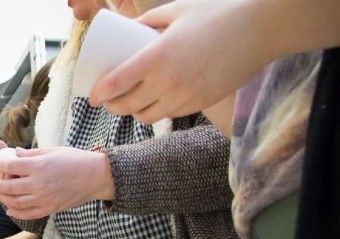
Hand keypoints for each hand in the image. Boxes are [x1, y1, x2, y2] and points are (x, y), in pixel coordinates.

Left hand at [0, 146, 113, 218]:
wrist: (96, 176)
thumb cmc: (76, 159)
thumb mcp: (52, 150)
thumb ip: (31, 154)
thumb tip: (14, 153)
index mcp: (38, 166)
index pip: (9, 166)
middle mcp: (38, 184)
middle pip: (7, 187)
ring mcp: (44, 198)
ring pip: (14, 202)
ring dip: (2, 198)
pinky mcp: (50, 208)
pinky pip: (28, 214)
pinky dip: (15, 212)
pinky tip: (9, 208)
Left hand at [88, 0, 273, 122]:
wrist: (259, 30)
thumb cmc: (216, 15)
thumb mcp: (175, 10)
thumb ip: (148, 20)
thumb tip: (126, 29)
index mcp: (156, 57)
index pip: (116, 84)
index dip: (99, 94)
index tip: (92, 96)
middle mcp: (168, 81)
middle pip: (127, 106)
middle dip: (112, 107)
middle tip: (106, 102)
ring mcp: (185, 96)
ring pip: (147, 116)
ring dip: (133, 114)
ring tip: (127, 106)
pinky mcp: (200, 103)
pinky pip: (170, 115)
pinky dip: (156, 113)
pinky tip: (151, 107)